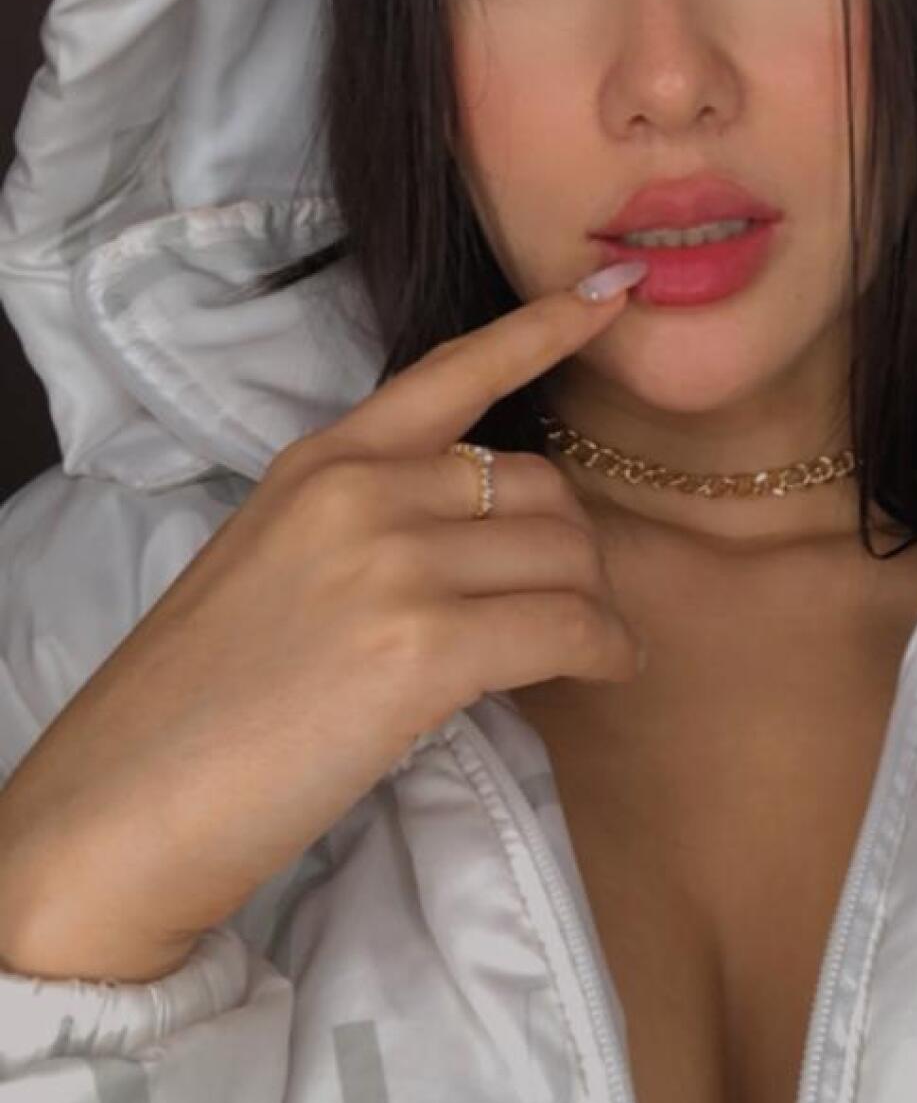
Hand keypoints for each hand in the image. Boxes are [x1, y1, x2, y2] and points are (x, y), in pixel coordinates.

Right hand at [0, 274, 646, 981]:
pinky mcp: (425, 648)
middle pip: (535, 485)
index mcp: (318, 464)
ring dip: (595, 604)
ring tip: (590, 647)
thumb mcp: (268, 569)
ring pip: (565, 554)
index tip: (609, 297)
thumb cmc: (190, 711)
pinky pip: (568, 627)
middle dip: (572, 545)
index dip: (542, 330)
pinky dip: (605, 649)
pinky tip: (605, 670)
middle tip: (570, 604)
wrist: (122, 806)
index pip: (451, 374)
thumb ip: (360, 531)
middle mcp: (360, 492)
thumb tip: (467, 545)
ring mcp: (393, 563)